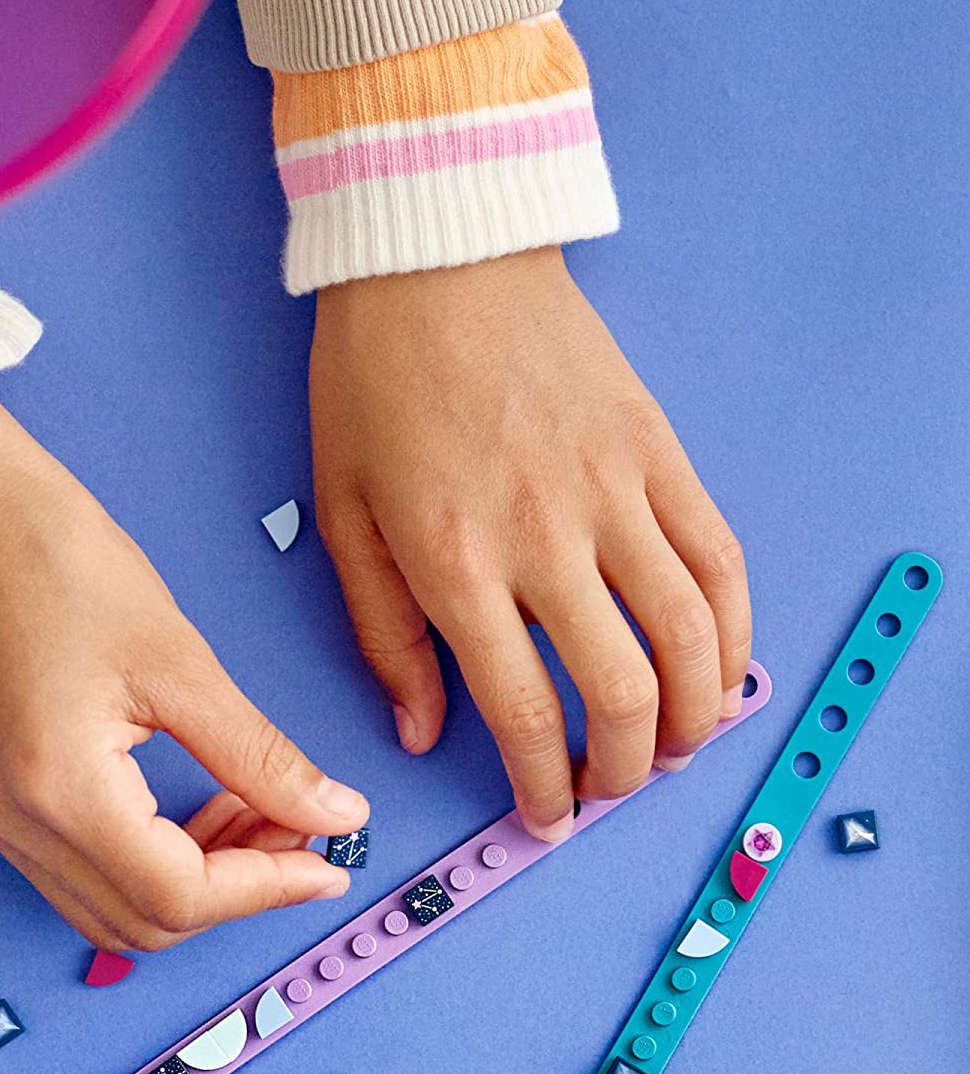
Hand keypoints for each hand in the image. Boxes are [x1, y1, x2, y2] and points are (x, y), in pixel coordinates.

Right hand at [0, 387, 368, 950]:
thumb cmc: (57, 560)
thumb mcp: (179, 661)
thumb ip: (260, 757)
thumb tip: (335, 816)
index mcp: (60, 791)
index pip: (179, 895)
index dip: (266, 889)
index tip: (331, 864)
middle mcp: (15, 824)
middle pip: (145, 922)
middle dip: (237, 889)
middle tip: (302, 829)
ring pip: (113, 908)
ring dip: (195, 881)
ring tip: (258, 812)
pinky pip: (81, 871)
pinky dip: (149, 860)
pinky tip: (198, 804)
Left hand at [309, 246, 750, 840]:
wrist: (435, 258)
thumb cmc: (371, 386)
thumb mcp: (342, 515)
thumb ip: (384, 633)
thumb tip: (418, 731)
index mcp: (454, 562)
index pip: (520, 710)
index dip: (543, 784)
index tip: (547, 815)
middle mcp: (545, 537)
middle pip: (621, 689)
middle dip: (625, 766)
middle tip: (611, 789)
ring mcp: (614, 490)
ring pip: (689, 632)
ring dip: (695, 712)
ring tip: (677, 746)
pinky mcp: (658, 449)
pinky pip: (718, 554)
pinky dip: (732, 625)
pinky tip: (720, 665)